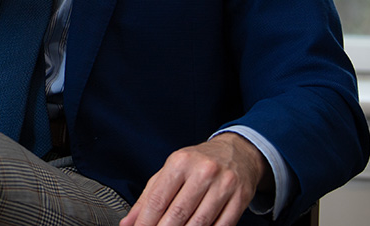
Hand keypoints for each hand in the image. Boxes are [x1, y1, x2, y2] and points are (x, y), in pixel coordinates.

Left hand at [120, 133, 269, 225]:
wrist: (237, 152)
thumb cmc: (197, 163)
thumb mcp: (170, 171)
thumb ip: (148, 197)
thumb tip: (128, 222)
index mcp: (180, 162)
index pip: (158, 199)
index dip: (146, 222)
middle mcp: (203, 171)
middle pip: (178, 213)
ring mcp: (224, 185)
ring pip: (200, 222)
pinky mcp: (240, 198)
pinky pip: (222, 225)